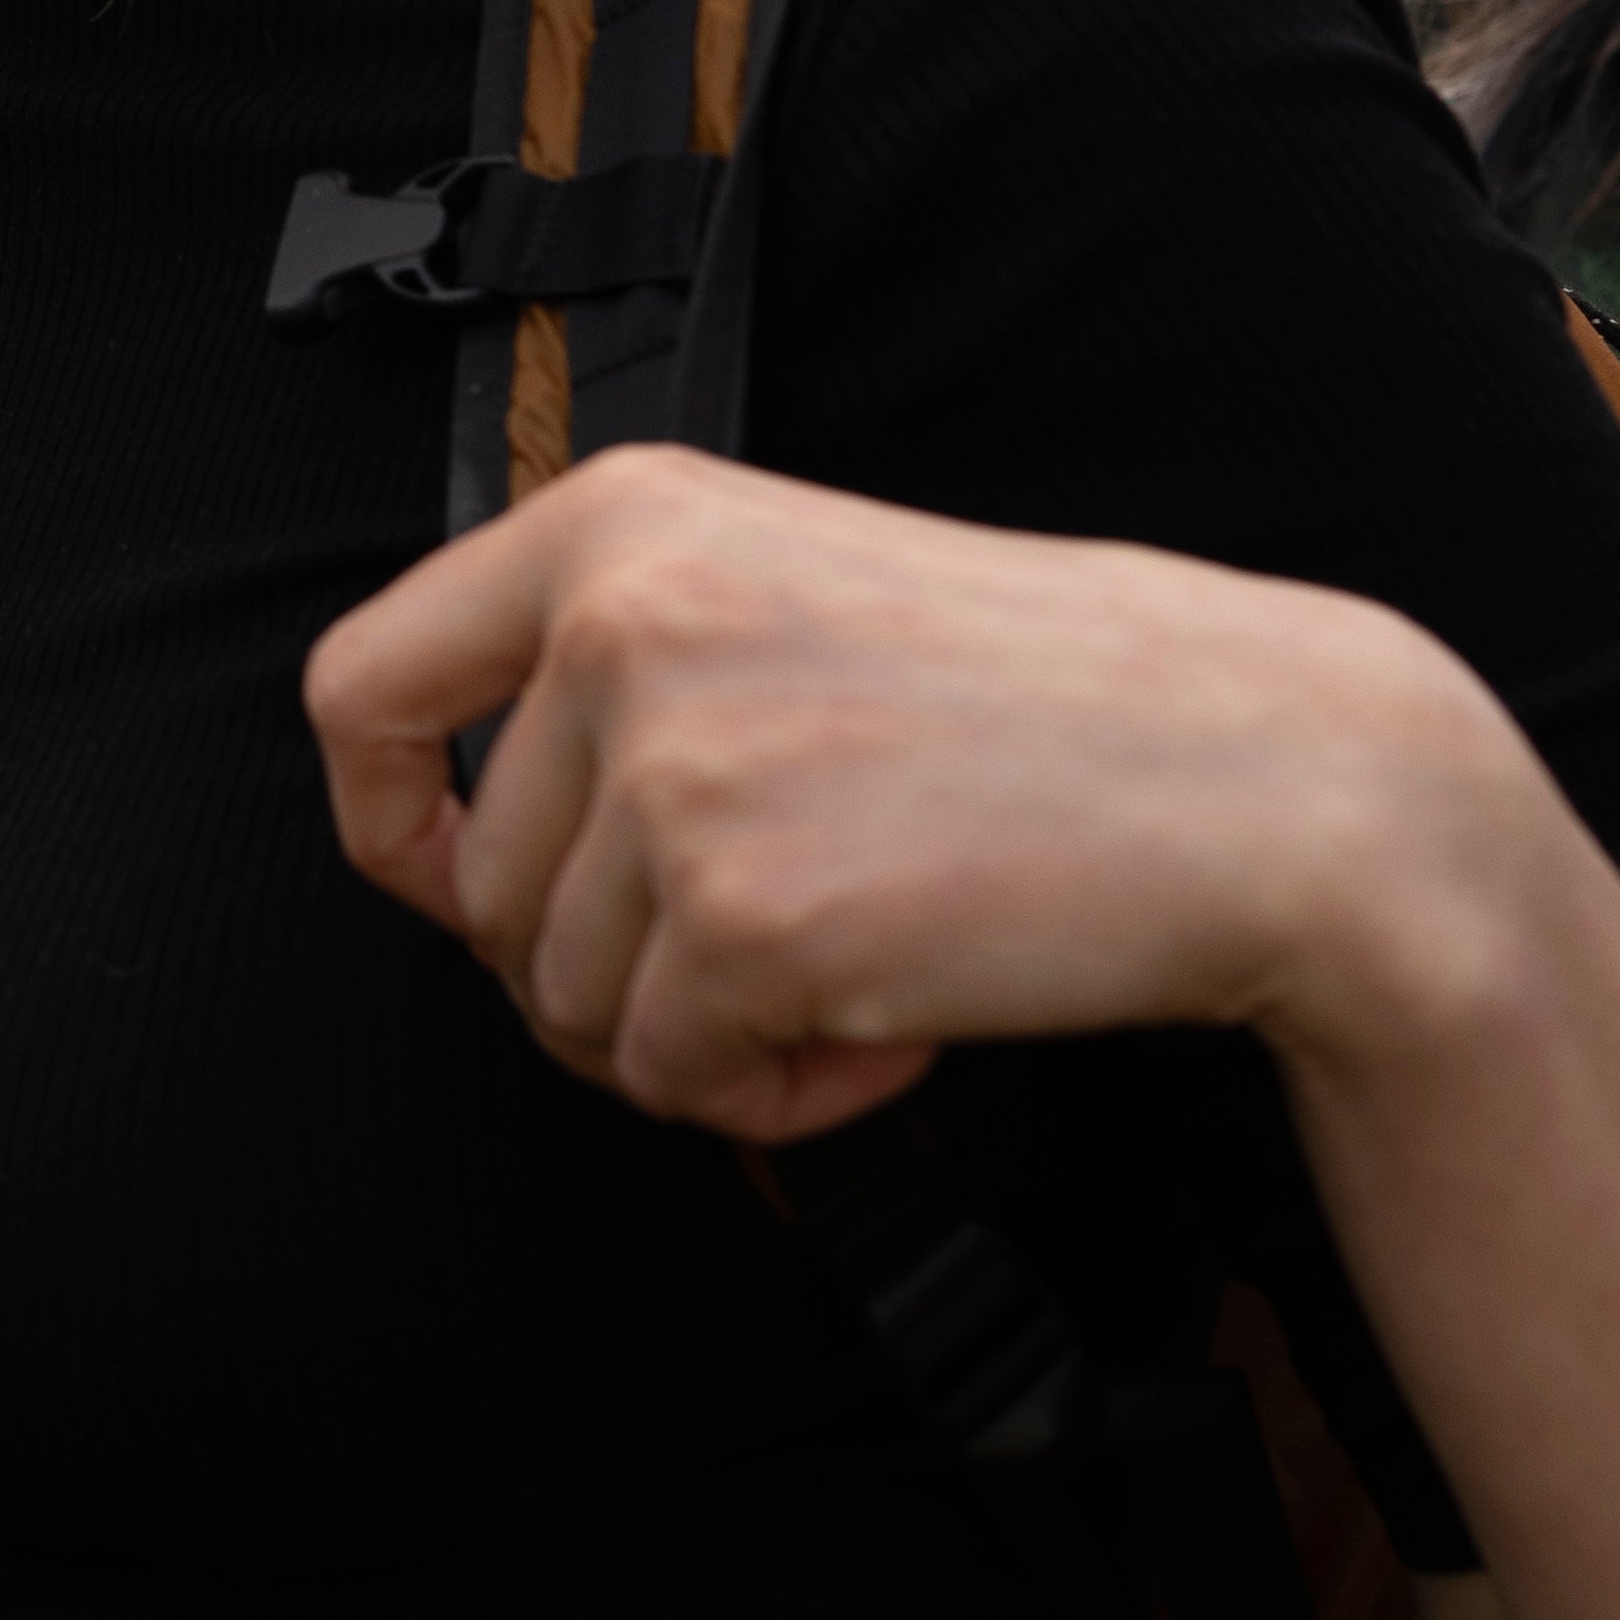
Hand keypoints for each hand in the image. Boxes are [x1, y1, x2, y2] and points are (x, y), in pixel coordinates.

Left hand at [297, 443, 1496, 1139]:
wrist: (1260, 775)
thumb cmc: (1047, 700)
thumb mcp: (792, 591)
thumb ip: (622, 669)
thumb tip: (447, 839)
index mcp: (620, 521)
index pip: (359, 687)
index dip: (389, 821)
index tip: (456, 881)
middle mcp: (620, 621)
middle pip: (483, 893)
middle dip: (612, 965)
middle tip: (777, 950)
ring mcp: (675, 768)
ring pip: (567, 1004)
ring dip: (700, 1036)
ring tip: (855, 973)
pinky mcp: (742, 916)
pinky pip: (675, 1081)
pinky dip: (773, 1098)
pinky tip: (892, 1036)